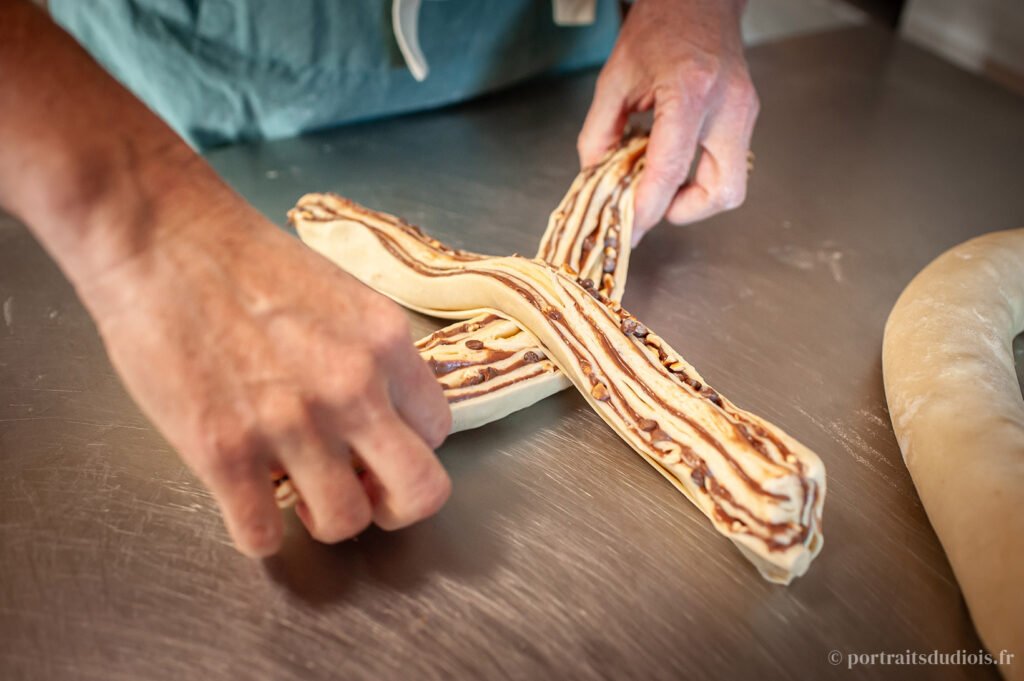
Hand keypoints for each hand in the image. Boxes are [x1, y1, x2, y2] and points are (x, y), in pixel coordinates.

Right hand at [78, 183, 452, 557]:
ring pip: (344, 523)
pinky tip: (246, 503)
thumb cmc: (246, 258)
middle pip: (421, 491)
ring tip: (298, 494)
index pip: (437, 429)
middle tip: (365, 495)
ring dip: (324, 519)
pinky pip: (261, 535)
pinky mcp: (223, 452)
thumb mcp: (342, 295)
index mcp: (386, 343)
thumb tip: (381, 411)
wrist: (162, 238)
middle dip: (397, 506)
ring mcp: (290, 424)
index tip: (379, 445)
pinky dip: (258, 533)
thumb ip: (372, 355)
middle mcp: (352, 388)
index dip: (409, 445)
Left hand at [577, 0, 758, 241]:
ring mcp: (745, 112)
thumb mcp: (615, 78)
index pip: (670, 170)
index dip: (647, 208)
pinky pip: (730, 163)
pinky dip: (700, 174)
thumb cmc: (660, 25)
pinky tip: (674, 159)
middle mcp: (727, 107)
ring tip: (661, 180)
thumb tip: (593, 175)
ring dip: (695, 196)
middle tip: (654, 203)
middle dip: (686, 211)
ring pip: (732, 183)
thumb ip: (599, 132)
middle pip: (723, 191)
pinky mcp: (748, 115)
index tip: (629, 229)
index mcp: (690, 94)